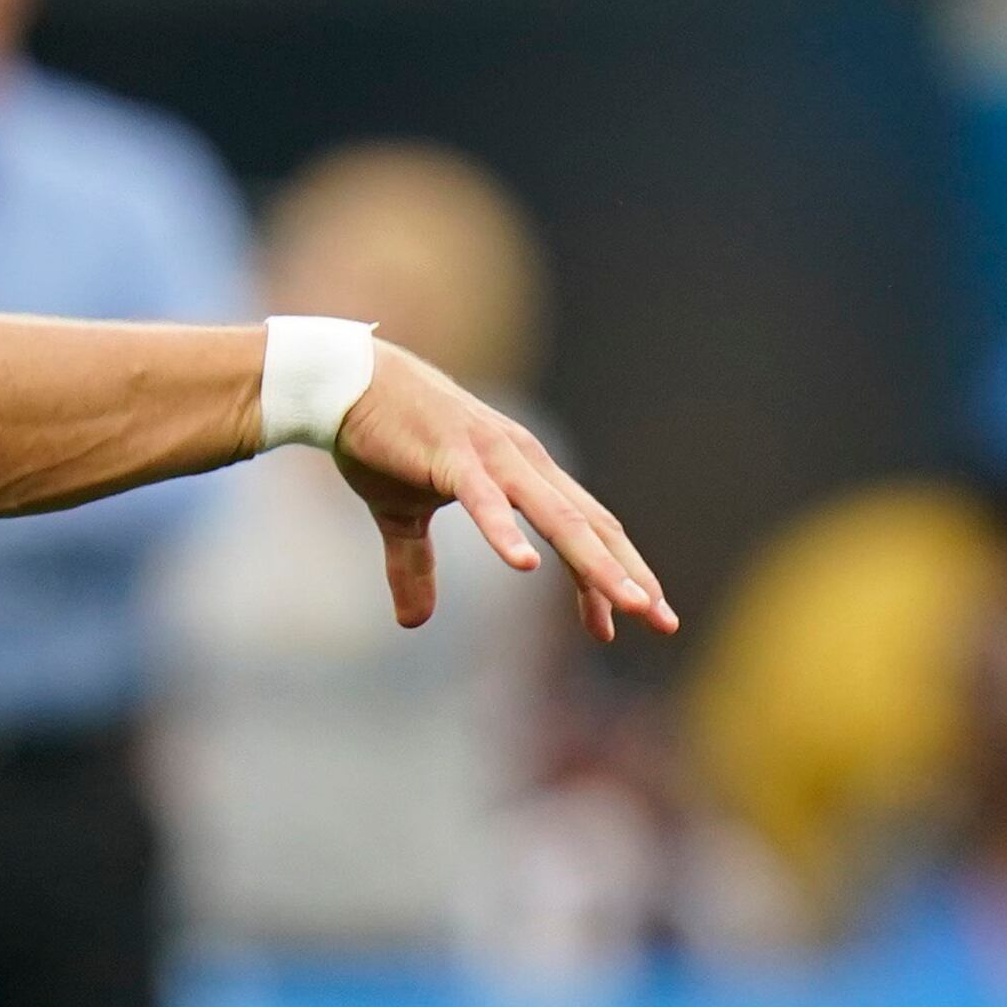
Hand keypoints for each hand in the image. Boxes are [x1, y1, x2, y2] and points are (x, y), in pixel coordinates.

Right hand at [320, 345, 674, 642]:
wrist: (344, 382)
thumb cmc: (381, 440)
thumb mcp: (401, 515)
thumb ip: (416, 566)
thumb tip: (415, 623)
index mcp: (522, 473)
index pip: (584, 529)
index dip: (606, 576)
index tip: (624, 622)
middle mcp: (522, 462)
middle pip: (590, 525)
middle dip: (629, 575)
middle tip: (662, 620)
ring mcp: (491, 457)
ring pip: (556, 516)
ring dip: (594, 562)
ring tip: (626, 602)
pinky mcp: (451, 457)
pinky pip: (484, 499)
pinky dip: (505, 531)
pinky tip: (524, 565)